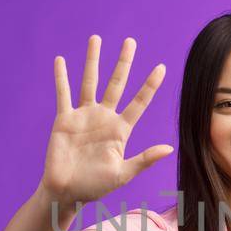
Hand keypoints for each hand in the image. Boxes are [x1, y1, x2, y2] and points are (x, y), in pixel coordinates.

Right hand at [40, 35, 172, 204]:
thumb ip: (144, 159)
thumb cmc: (95, 187)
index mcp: (120, 130)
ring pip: (90, 82)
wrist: (66, 192)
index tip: (161, 67)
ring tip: (96, 38)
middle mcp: (104, 118)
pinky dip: (61, 77)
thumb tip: (169, 148)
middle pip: (116, 83)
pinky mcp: (64, 119)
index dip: (149, 85)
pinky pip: (63, 94)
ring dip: (93, 60)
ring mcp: (84, 116)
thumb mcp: (123, 174)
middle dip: (123, 62)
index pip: (139, 102)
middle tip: (130, 41)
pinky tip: (61, 60)